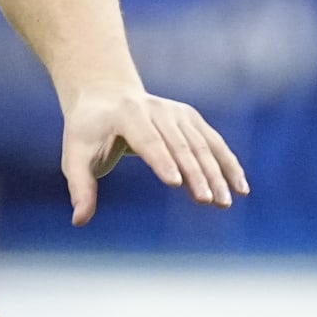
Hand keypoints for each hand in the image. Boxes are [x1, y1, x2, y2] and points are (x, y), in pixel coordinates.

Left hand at [60, 86, 248, 225]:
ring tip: (224, 202)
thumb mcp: (75, 155)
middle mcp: (155, 109)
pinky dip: (228, 163)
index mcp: (126, 115)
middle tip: (207, 201)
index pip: (147, 140)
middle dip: (194, 173)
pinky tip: (241, 187)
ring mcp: (175, 111)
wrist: (104, 95)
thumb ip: (80, 186)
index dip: (162, 160)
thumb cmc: (88, 131)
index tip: (176, 183)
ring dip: (216, 173)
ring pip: (200, 145)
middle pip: (179, 144)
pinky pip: (213, 142)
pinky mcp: (190, 117)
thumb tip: (78, 221)